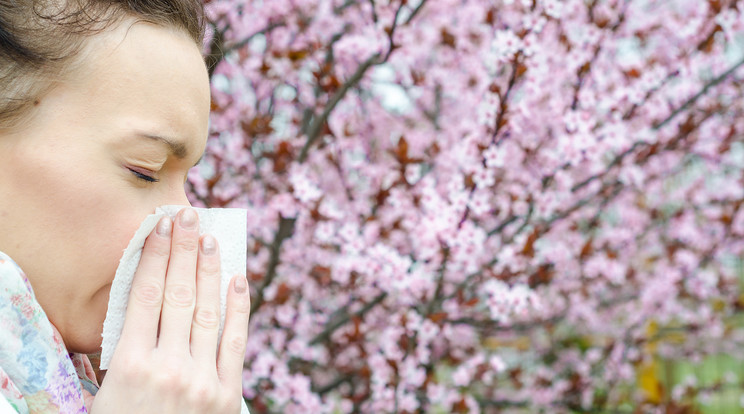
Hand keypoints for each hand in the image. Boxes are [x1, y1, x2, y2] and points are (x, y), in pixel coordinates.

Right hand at [91, 208, 250, 413]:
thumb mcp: (109, 394)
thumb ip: (128, 352)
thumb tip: (144, 306)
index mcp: (131, 365)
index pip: (144, 295)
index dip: (154, 256)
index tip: (160, 228)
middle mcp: (168, 367)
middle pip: (178, 294)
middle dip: (182, 251)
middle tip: (186, 217)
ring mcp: (202, 379)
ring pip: (208, 310)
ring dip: (209, 269)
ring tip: (209, 238)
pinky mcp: (227, 393)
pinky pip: (236, 341)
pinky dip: (239, 307)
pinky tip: (238, 279)